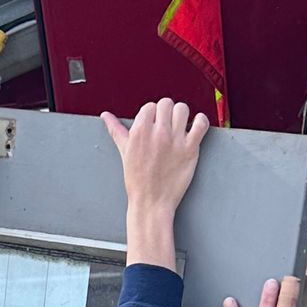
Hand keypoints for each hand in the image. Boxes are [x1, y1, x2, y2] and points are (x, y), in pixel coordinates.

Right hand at [102, 101, 208, 266]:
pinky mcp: (191, 149)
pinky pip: (201, 124)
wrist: (151, 202)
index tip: (154, 125)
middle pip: (166, 104)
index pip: (150, 107)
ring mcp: (175, 140)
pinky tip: (195, 128)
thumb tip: (106, 116)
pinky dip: (201, 122)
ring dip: (182, 115)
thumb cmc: (137, 179)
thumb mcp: (124, 152)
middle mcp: (157, 133)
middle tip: (166, 125)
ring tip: (179, 127)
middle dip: (166, 112)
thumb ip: (116, 130)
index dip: (152, 115)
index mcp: (139, 131)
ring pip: (183, 109)